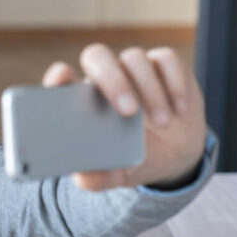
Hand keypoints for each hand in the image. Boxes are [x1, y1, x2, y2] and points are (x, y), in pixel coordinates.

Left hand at [42, 44, 205, 190]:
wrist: (175, 157)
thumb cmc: (135, 160)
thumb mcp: (118, 174)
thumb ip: (98, 178)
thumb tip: (83, 178)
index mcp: (82, 101)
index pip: (61, 79)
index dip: (58, 76)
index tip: (63, 78)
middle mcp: (104, 79)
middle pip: (98, 58)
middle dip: (112, 81)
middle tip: (128, 111)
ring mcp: (134, 69)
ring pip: (134, 59)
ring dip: (149, 91)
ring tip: (162, 123)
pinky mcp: (164, 66)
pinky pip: (167, 59)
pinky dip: (174, 82)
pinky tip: (179, 109)